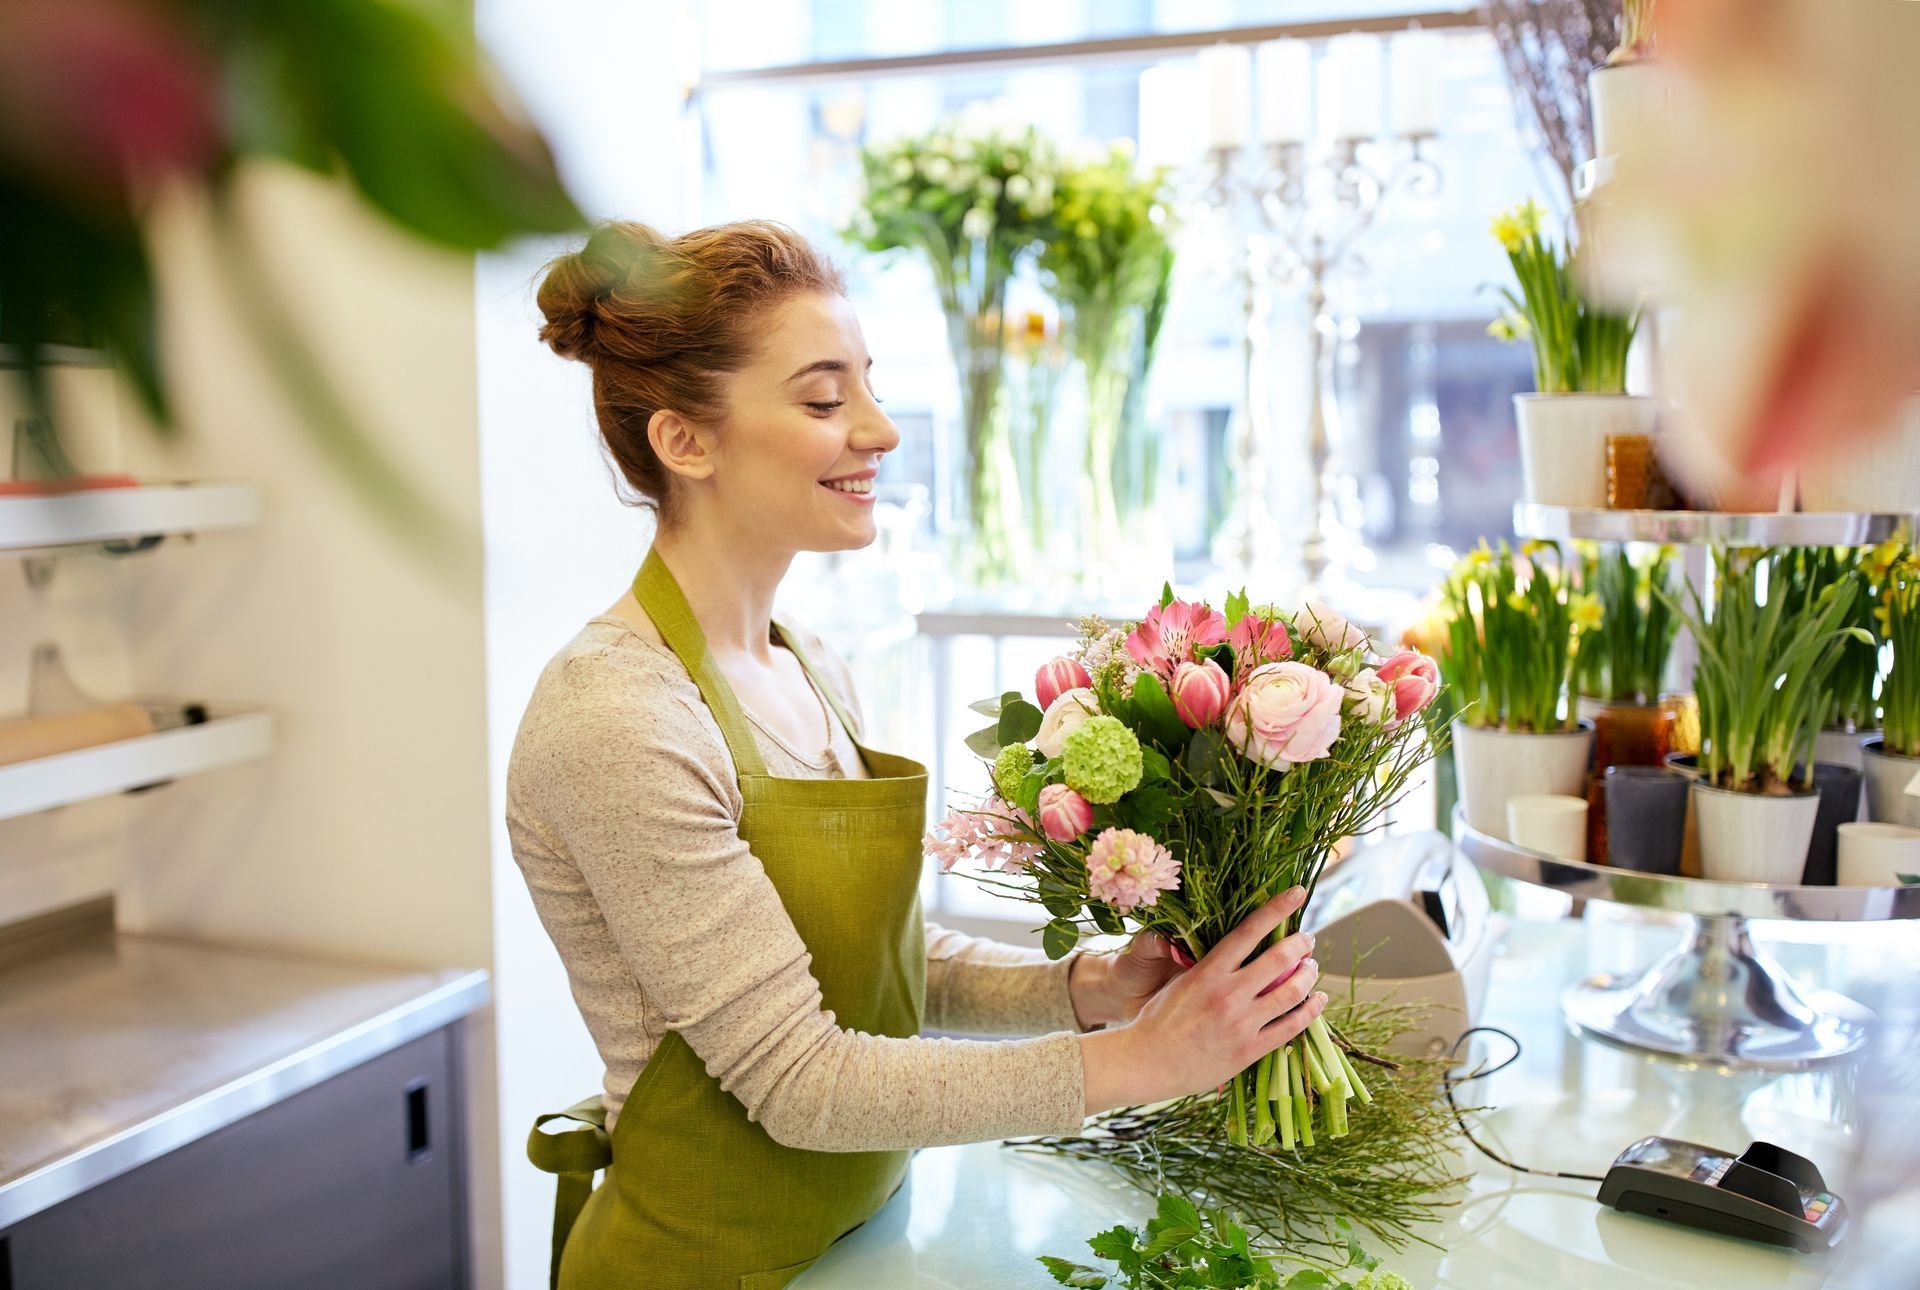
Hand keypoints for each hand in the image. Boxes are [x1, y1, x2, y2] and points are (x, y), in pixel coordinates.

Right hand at [1078, 887, 1325, 1115]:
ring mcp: (1241, 1023)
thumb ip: (1208, 967)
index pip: (1249, 930)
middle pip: (1279, 958)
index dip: (1277, 908)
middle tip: (1308, 939)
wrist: (1148, 1062)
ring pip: (1292, 992)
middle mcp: (1228, 993)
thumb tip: (1235, 951)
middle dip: (1301, 944)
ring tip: (1312, 967)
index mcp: (1208, 971)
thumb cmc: (1159, 1020)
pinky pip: (1291, 1027)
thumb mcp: (1180, 982)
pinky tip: (1318, 1001)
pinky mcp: (1250, 1050)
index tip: (1298, 893)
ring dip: (1309, 975)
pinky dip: (1310, 1011)